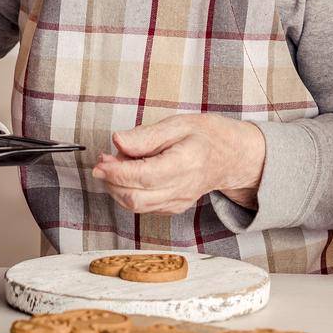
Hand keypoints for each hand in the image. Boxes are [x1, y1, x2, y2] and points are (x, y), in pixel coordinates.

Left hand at [91, 115, 264, 214]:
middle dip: (111, 181)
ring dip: (116, 188)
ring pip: (136, 206)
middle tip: (103, 160)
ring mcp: (178, 202)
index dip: (116, 172)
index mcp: (185, 164)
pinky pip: (143, 207)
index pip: (143, 177)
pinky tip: (129, 174)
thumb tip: (117, 141)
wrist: (231, 157)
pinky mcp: (173, 208)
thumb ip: (146, 135)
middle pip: (135, 198)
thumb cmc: (206, 136)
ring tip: (115, 164)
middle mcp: (182, 189)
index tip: (100, 162)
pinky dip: (128, 193)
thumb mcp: (178, 124)